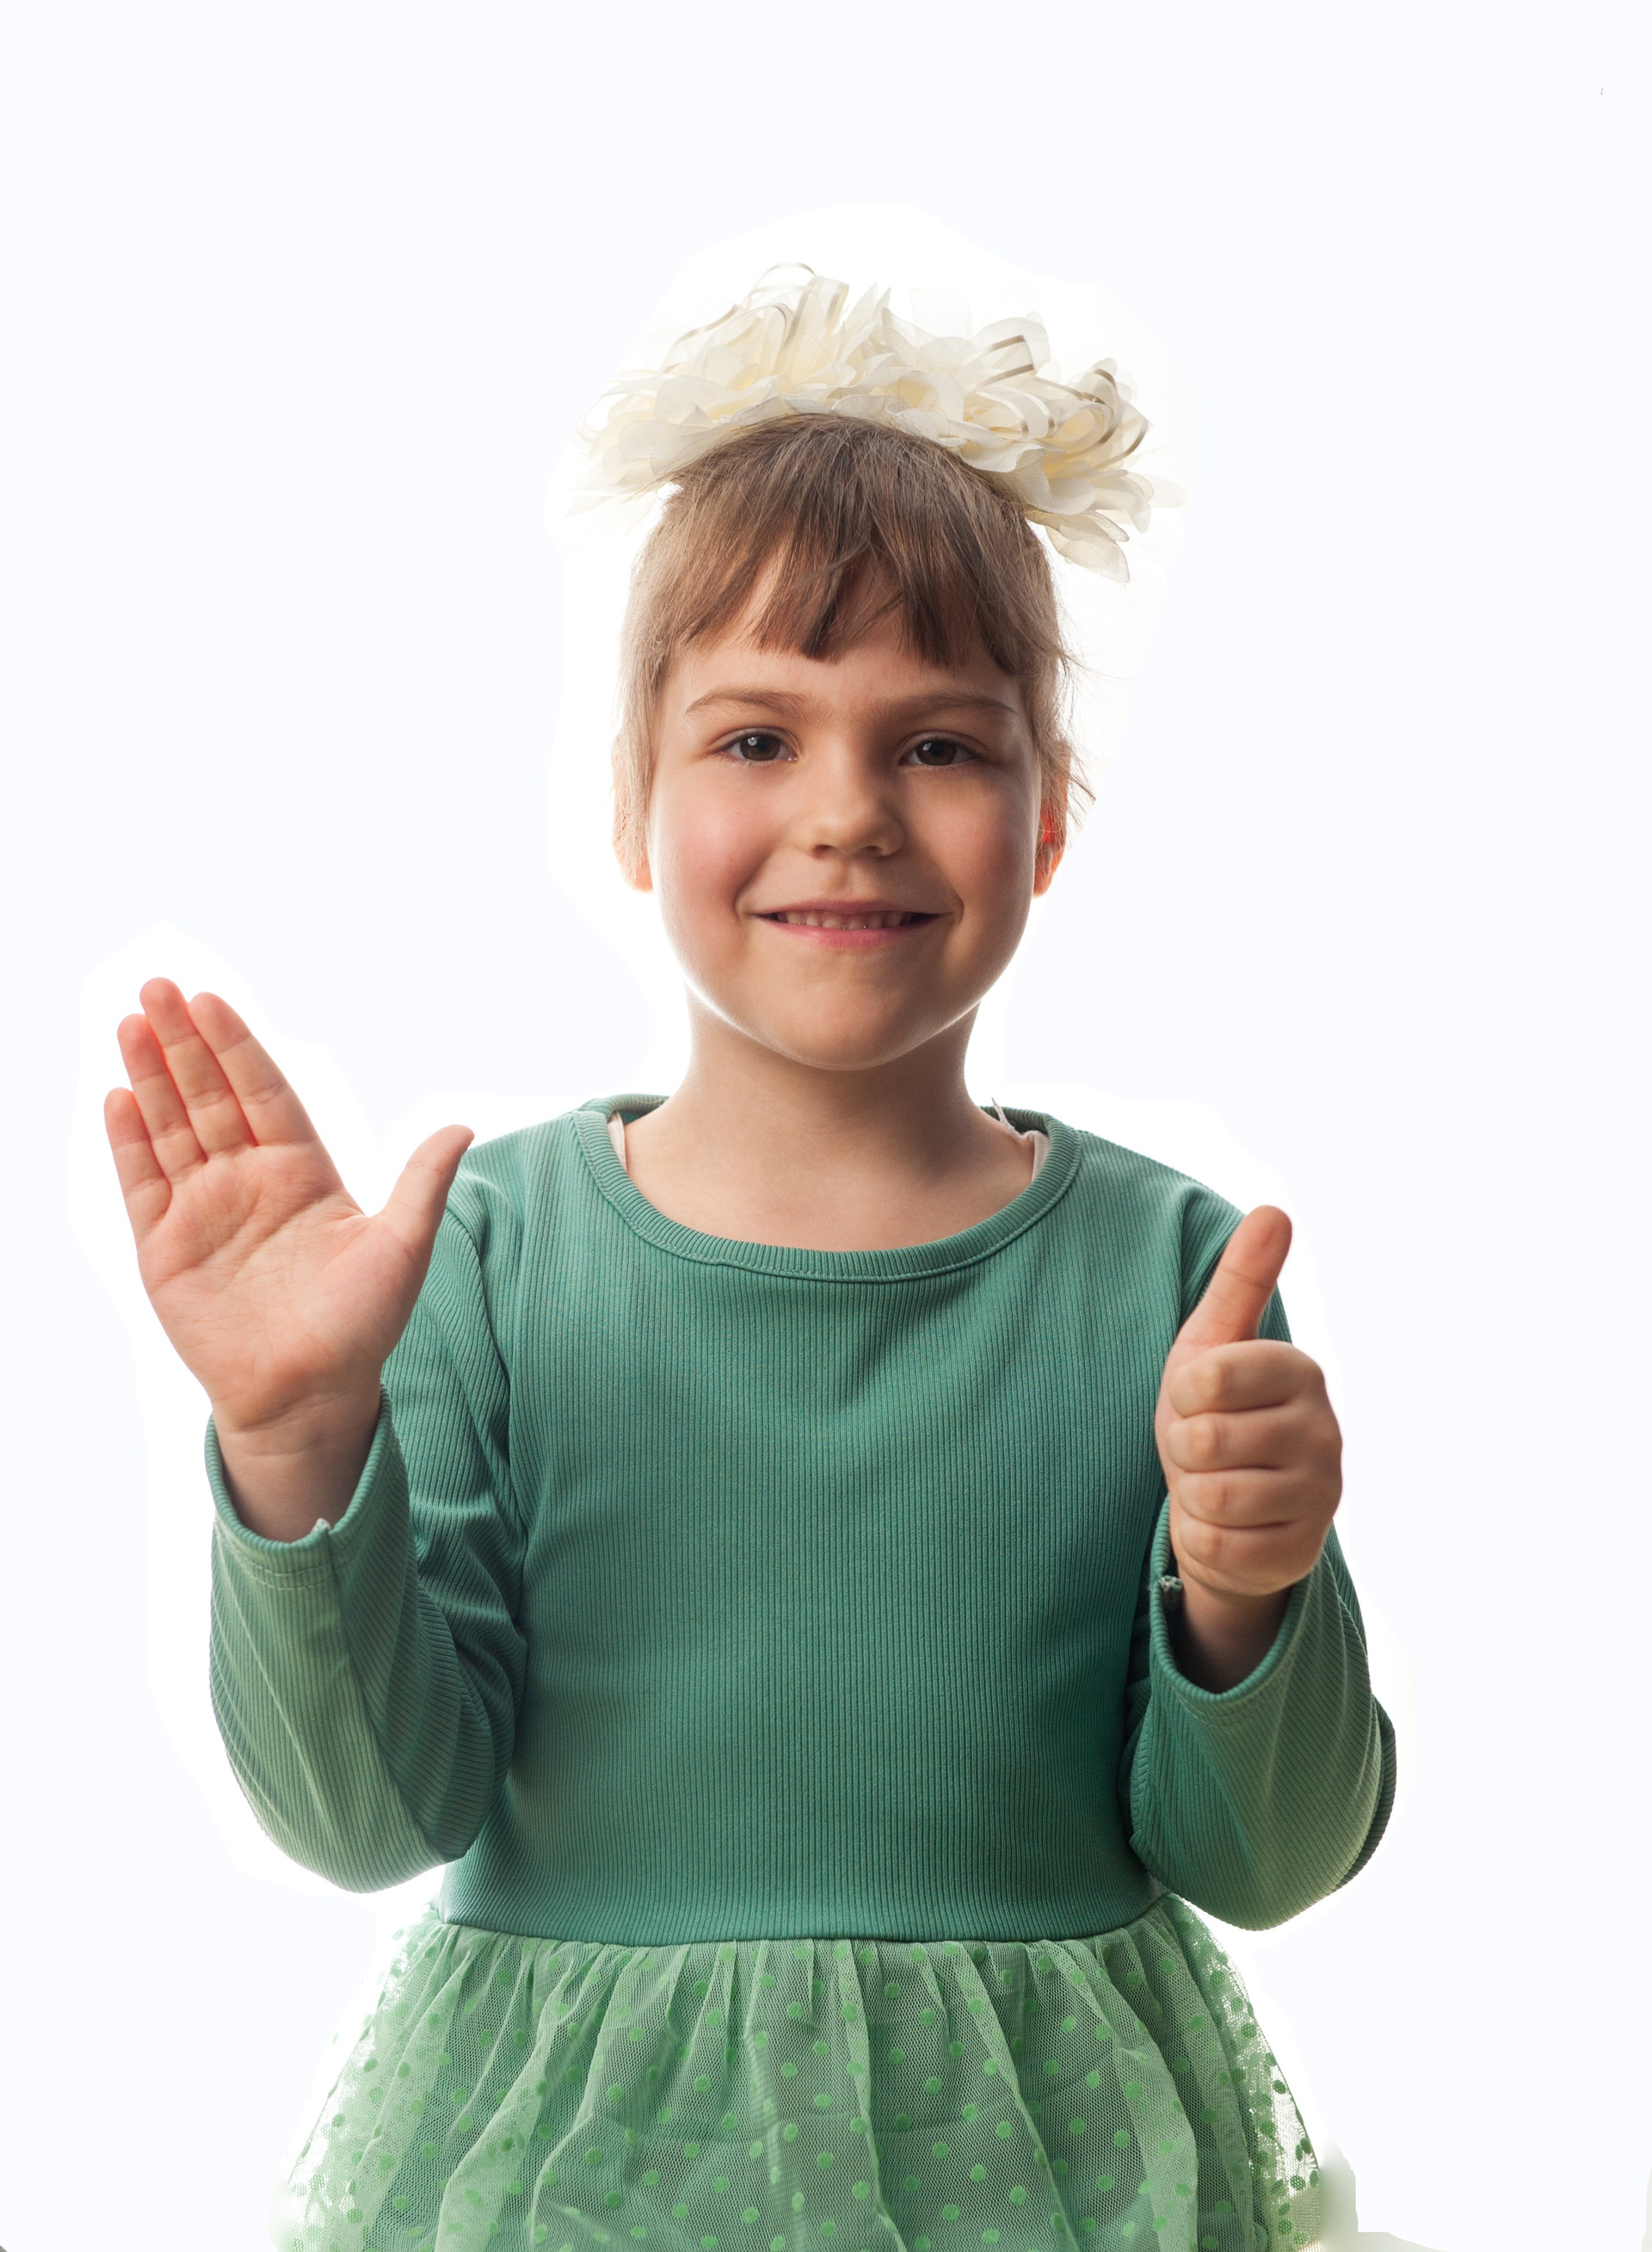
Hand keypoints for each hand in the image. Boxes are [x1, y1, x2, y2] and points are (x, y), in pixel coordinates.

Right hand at [105, 979, 471, 1537]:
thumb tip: (462, 1127)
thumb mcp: (402, 1249)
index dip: (237, 1048)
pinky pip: (142, 1183)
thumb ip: (423, 1185)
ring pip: (171, 1128)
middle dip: (184, 1043)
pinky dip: (129, 1141)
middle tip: (157, 986)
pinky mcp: (166, 1248)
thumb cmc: (362, 1328)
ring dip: (150, 1076)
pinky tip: (118, 1096)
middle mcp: (249, 1181)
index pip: (263, 1093)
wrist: (311, 1398)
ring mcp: (204, 1211)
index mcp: (303, 1173)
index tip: (212, 1001)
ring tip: (129, 1023)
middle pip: (210, 1097)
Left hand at [1154, 1206, 1341, 1689]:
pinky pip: (1219, 1545)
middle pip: (1203, 1440)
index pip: (1206, 1377)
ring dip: (1194, 1494)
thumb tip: (1275, 1209)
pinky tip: (1226, 1524)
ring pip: (1213, 1495)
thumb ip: (1243, 1280)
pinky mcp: (1301, 1552)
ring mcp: (1321, 1495)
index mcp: (1299, 1371)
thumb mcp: (1213, 1343)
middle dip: (1184, 1449)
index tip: (1200, 1397)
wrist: (1227, 1506)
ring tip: (1215, 1483)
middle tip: (1207, 1448)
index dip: (1183, 1393)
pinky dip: (1204, 1537)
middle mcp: (1324, 1430)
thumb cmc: (1214, 1413)